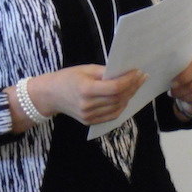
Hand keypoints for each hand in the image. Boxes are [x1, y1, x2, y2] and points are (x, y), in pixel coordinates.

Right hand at [24, 65, 147, 125]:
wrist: (50, 95)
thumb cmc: (68, 78)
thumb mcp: (85, 69)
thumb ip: (105, 72)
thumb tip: (125, 73)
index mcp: (85, 89)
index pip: (115, 88)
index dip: (129, 80)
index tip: (139, 72)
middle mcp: (87, 105)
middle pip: (118, 98)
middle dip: (133, 87)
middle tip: (142, 78)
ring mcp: (89, 116)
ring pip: (117, 108)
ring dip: (129, 97)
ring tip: (136, 86)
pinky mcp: (90, 122)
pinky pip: (111, 116)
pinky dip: (121, 106)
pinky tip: (126, 97)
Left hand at [168, 55, 191, 117]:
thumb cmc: (188, 74)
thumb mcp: (183, 69)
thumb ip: (179, 72)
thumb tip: (172, 82)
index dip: (184, 77)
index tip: (173, 84)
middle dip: (182, 91)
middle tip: (173, 93)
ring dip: (186, 98)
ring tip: (180, 97)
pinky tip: (189, 101)